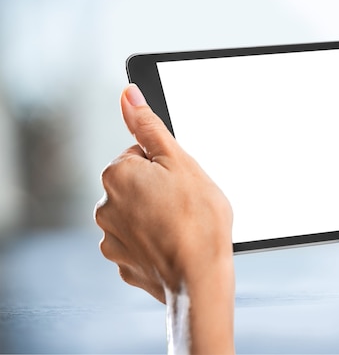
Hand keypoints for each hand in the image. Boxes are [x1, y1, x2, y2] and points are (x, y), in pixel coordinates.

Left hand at [94, 84, 234, 352]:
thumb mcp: (180, 162)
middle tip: (186, 204)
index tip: (183, 182)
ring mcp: (112, 238)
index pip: (141, 154)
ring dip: (156, 216)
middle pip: (137, 185)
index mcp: (117, 174)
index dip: (168, 166)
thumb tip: (128, 95)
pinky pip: (140, 243)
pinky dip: (155, 242)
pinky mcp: (123, 263)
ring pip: (138, 214)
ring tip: (183, 227)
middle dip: (159, 190)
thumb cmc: (198, 219)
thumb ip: (149, 127)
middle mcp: (105, 206)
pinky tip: (174, 246)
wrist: (199, 278)